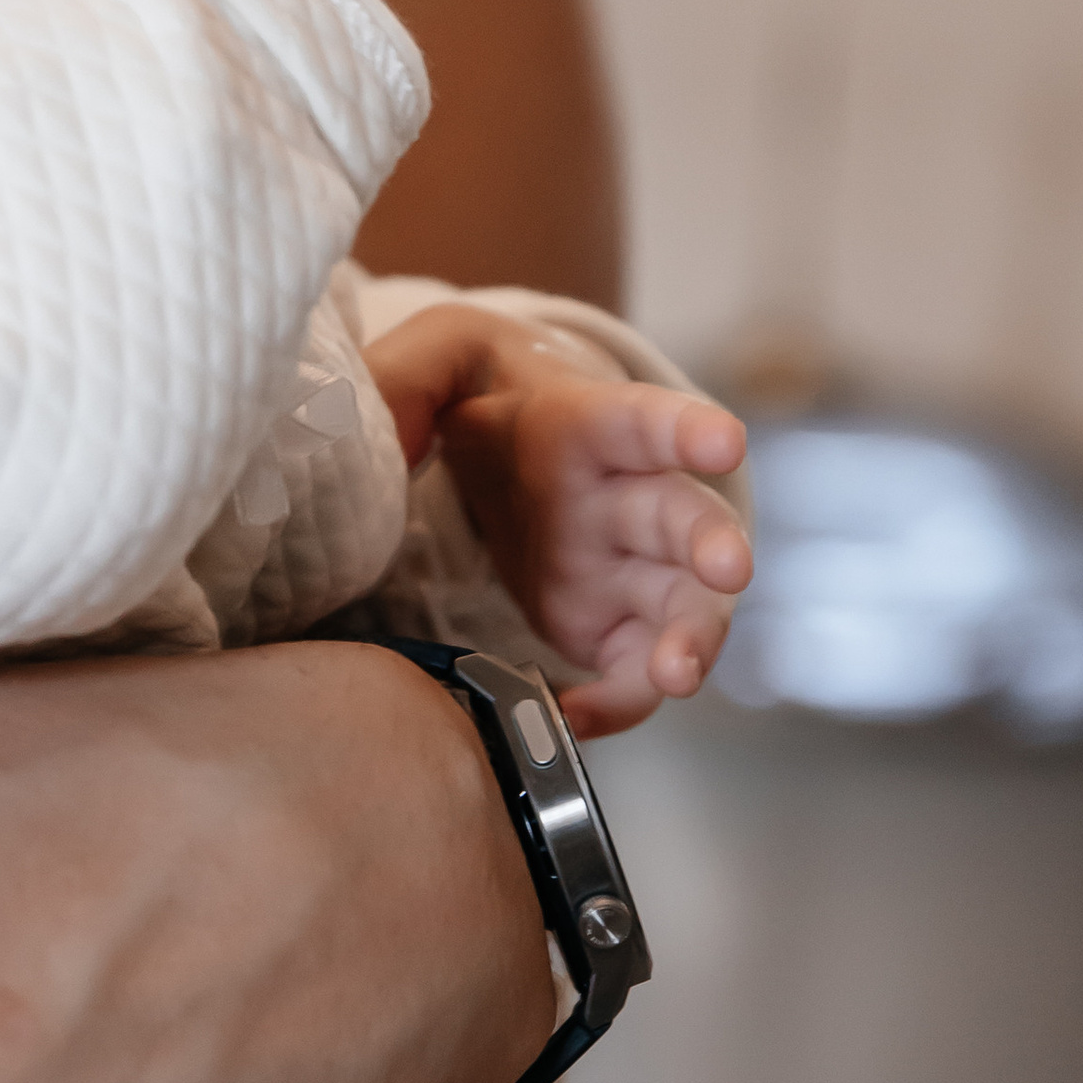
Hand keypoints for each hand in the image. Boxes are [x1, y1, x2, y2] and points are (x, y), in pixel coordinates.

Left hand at [367, 304, 751, 737]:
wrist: (492, 455)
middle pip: (683, 517)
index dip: (685, 429)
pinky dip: (618, 702)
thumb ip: (402, 378)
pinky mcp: (609, 623)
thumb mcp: (436, 366)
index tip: (723, 440)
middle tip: (728, 570)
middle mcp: (622, 497)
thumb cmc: (476, 399)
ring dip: (689, 639)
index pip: (641, 420)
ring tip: (676, 675)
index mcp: (585, 427)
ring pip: (682, 605)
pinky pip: (633, 672)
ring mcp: (624, 566)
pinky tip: (570, 717)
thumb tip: (354, 421)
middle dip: (711, 543)